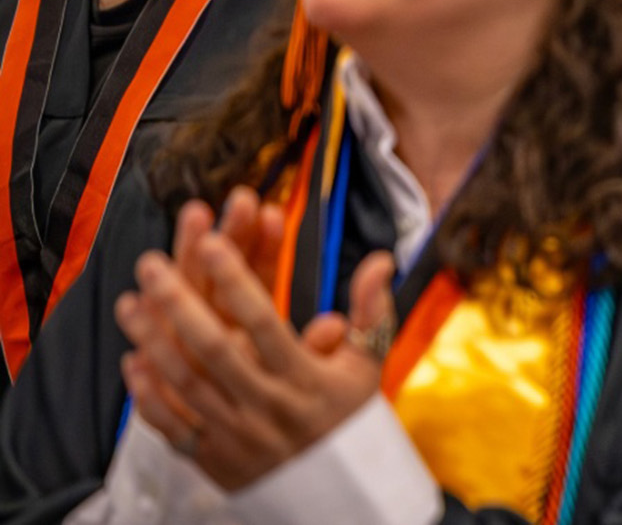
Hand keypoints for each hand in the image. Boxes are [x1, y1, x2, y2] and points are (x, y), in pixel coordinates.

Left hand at [116, 199, 396, 490]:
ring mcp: (236, 433)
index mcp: (305, 378)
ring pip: (186, 382)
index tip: (213, 243)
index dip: (237, 280)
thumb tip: (378, 261)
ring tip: (130, 301)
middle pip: (215, 348)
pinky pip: (173, 425)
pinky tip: (132, 361)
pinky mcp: (212, 457)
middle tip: (152, 264)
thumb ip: (371, 309)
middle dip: (179, 302)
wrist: (339, 492)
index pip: (266, 322)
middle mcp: (267, 405)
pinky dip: (149, 395)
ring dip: (152, 340)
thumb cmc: (348, 417)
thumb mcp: (369, 364)